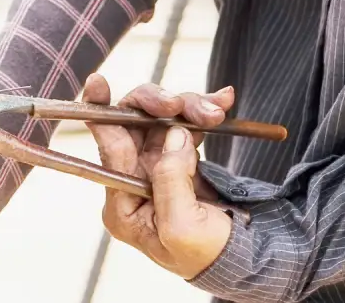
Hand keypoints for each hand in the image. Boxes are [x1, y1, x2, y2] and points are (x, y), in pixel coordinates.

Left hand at [83, 74, 233, 279]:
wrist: (246, 262)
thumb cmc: (206, 253)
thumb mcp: (182, 228)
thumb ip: (171, 180)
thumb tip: (173, 134)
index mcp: (121, 201)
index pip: (106, 148)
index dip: (100, 111)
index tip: (98, 82)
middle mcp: (133, 177)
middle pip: (132, 122)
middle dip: (158, 104)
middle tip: (182, 103)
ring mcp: (157, 164)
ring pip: (161, 117)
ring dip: (189, 106)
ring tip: (216, 110)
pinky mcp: (181, 155)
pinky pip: (186, 122)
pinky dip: (204, 109)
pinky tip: (223, 100)